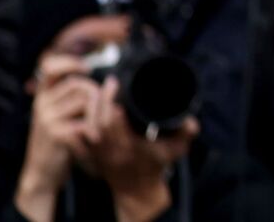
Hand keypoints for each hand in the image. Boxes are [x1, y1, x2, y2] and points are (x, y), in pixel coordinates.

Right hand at [16, 59, 96, 218]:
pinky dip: (95, 130)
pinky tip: (91, 140)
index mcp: (41, 97)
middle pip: (79, 85)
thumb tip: (111, 81)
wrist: (42, 173)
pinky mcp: (57, 133)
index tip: (87, 68)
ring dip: (98, 113)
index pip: (49, 68)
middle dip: (96, 94)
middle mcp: (41, 105)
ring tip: (94, 127)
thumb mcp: (57, 116)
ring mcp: (47, 119)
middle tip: (98, 112)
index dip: (69, 62)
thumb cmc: (56, 142)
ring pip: (86, 101)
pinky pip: (87, 122)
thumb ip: (73, 98)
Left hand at [87, 76, 194, 219]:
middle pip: (98, 123)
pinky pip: (81, 136)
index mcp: (129, 149)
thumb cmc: (156, 166)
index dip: (112, 104)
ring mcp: (98, 155)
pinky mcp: (91, 155)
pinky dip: (84, 120)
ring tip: (100, 90)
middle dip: (101, 100)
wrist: (137, 190)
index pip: (113, 124)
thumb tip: (191, 121)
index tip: (118, 85)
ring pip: (88, 128)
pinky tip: (90, 108)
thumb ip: (185, 134)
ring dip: (92, 108)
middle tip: (110, 82)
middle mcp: (110, 152)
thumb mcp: (175, 150)